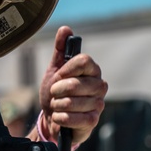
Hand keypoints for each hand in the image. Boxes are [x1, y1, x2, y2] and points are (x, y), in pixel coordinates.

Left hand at [39, 26, 107, 145]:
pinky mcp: (93, 120)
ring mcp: (98, 104)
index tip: (58, 75)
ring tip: (57, 105)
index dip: (67, 68)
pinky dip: (60, 117)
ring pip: (72, 102)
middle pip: (75, 83)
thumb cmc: (56, 92)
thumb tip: (65, 29)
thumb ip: (60, 50)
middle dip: (57, 90)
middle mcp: (99, 86)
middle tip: (54, 93)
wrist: (52, 117)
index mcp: (92, 71)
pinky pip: (74, 118)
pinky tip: (59, 116)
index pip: (85, 61)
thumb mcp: (54, 69)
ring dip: (57, 105)